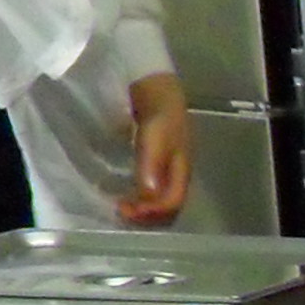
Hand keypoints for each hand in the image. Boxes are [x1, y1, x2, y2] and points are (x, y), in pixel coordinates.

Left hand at [121, 73, 192, 225]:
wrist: (160, 88)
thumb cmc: (160, 110)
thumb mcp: (155, 135)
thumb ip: (151, 164)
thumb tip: (146, 195)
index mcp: (183, 171)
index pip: (171, 204)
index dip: (150, 212)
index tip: (126, 209)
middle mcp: (179, 176)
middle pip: (168, 208)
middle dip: (147, 215)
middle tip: (121, 211)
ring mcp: (170, 171)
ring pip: (161, 202)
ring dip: (143, 208)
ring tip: (123, 206)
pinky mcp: (159, 165)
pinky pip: (153, 190)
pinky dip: (140, 197)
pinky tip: (127, 192)